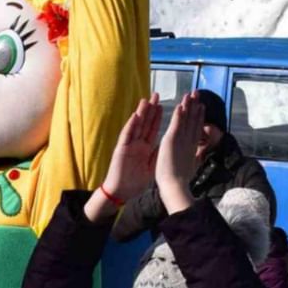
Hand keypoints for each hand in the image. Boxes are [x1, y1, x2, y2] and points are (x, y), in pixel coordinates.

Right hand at [90, 95, 162, 221]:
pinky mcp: (121, 150)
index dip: (158, 117)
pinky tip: (135, 116)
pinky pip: (126, 136)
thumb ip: (157, 154)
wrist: (121, 192)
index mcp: (144, 147)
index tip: (163, 105)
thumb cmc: (134, 182)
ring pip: (135, 126)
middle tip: (156, 95)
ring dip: (140, 113)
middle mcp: (136, 143)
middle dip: (150, 110)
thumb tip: (167, 144)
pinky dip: (131, 126)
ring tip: (145, 100)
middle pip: (145, 123)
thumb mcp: (151, 167)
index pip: (152, 129)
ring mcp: (128, 145)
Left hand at [154, 91, 204, 215]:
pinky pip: (176, 124)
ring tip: (191, 94)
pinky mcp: (171, 141)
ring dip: (188, 106)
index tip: (201, 106)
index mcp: (191, 147)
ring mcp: (180, 140)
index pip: (195, 128)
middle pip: (193, 120)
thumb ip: (194, 158)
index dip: (199, 116)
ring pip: (186, 119)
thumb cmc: (180, 182)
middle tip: (198, 93)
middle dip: (196, 106)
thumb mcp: (190, 167)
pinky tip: (181, 105)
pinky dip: (178, 115)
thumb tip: (198, 156)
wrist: (176, 187)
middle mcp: (188, 141)